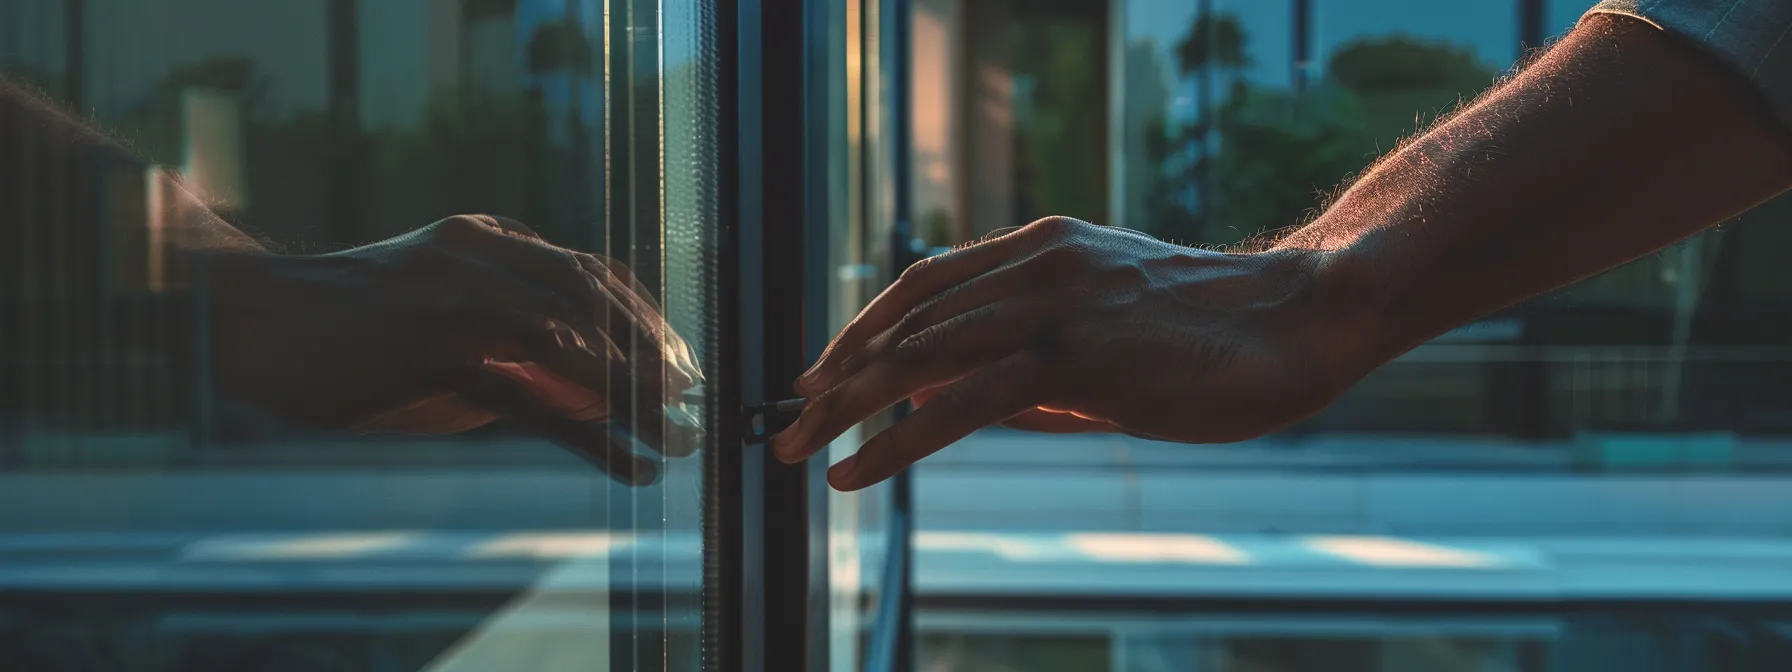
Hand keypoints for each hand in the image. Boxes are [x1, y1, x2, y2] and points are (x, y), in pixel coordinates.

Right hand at [203, 215, 702, 482]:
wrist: (248, 319)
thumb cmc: (346, 325)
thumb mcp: (437, 316)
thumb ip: (507, 344)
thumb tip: (592, 397)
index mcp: (487, 238)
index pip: (594, 270)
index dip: (647, 317)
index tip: (681, 361)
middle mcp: (482, 256)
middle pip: (600, 297)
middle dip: (656, 351)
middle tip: (693, 399)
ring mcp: (460, 300)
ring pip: (576, 347)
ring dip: (639, 398)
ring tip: (677, 438)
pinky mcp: (436, 353)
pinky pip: (536, 400)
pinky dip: (596, 437)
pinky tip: (634, 463)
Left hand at [774, 216, 1374, 489]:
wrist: (1304, 320)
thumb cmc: (1217, 337)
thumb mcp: (1109, 343)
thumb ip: (1036, 371)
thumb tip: (960, 405)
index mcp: (1043, 249)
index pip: (923, 285)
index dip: (863, 330)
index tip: (824, 377)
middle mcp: (1037, 263)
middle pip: (905, 318)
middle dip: (836, 374)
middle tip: (787, 422)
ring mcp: (1054, 304)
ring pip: (920, 356)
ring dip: (847, 408)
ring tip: (799, 449)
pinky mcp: (1075, 356)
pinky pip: (963, 400)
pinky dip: (899, 437)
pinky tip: (860, 469)